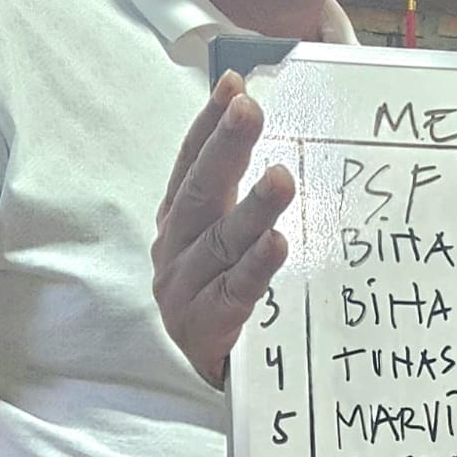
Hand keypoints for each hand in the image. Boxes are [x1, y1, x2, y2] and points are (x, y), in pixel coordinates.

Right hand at [152, 70, 294, 386]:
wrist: (204, 372)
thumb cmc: (219, 291)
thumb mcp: (220, 237)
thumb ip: (236, 192)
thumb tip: (265, 127)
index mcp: (178, 221)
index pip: (191, 163)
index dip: (209, 124)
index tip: (234, 85)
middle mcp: (176, 248)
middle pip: (201, 192)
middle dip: (226, 148)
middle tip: (250, 109)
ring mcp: (187, 287)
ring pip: (222, 241)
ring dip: (253, 208)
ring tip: (280, 177)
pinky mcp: (208, 325)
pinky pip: (237, 290)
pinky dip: (258, 265)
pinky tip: (278, 243)